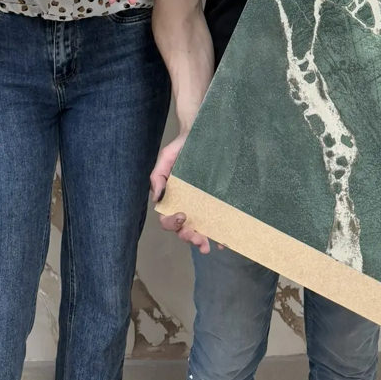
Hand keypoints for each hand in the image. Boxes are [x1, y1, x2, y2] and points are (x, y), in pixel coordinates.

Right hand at [150, 135, 211, 253]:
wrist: (202, 133)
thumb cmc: (181, 147)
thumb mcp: (166, 158)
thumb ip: (158, 176)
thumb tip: (157, 198)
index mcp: (172, 198)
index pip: (167, 218)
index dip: (172, 223)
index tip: (183, 215)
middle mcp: (185, 205)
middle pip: (183, 229)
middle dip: (189, 237)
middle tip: (198, 238)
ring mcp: (201, 205)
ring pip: (198, 230)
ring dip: (201, 241)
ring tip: (207, 245)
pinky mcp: (215, 202)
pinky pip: (216, 222)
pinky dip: (219, 234)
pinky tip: (224, 242)